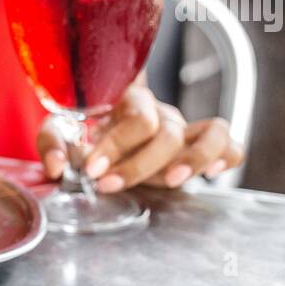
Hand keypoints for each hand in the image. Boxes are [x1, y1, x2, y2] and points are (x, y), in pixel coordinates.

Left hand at [36, 85, 243, 190]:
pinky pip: (231, 146)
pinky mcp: (201, 146)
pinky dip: (227, 157)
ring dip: (194, 158)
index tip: (93, 170)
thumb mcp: (60, 128)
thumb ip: (52, 143)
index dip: (116, 145)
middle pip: (167, 132)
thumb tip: (56, 168)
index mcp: (130, 100)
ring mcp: (186, 129)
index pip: (136, 117)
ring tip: (170, 182)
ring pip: (213, 132)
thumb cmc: (83, 127)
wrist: (101, 127)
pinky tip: (211, 174)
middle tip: (109, 185)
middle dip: (138, 164)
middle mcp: (163, 112)